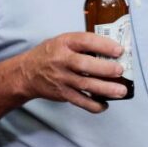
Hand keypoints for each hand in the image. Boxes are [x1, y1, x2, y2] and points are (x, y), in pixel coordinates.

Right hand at [15, 32, 130, 112]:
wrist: (26, 73)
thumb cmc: (50, 54)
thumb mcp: (63, 41)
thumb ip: (83, 44)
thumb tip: (112, 49)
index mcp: (64, 43)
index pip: (85, 41)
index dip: (103, 45)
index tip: (119, 50)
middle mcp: (62, 60)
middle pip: (84, 65)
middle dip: (105, 69)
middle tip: (120, 70)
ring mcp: (62, 78)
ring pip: (85, 85)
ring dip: (105, 89)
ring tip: (121, 91)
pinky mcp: (62, 93)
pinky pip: (80, 101)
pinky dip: (93, 105)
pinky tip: (105, 105)